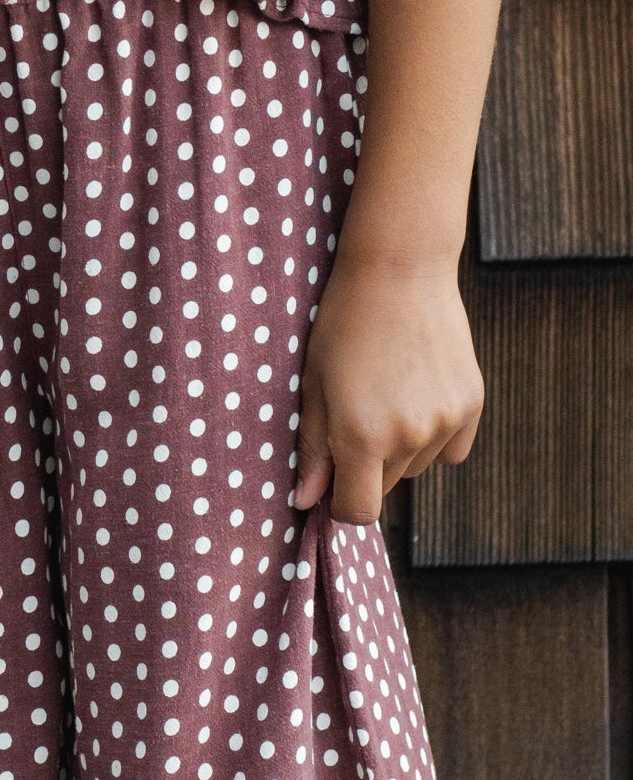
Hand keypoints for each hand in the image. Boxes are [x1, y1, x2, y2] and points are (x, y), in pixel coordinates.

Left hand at [294, 252, 482, 523]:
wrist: (399, 269)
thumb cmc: (343, 322)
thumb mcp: (315, 381)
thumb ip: (313, 447)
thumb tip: (307, 502)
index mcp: (361, 434)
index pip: (358, 510)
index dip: (340, 501)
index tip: (332, 479)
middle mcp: (408, 436)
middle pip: (386, 486)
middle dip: (365, 466)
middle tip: (353, 413)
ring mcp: (445, 422)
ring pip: (417, 466)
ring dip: (399, 449)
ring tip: (384, 391)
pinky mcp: (472, 406)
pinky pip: (450, 450)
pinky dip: (433, 435)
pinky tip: (417, 392)